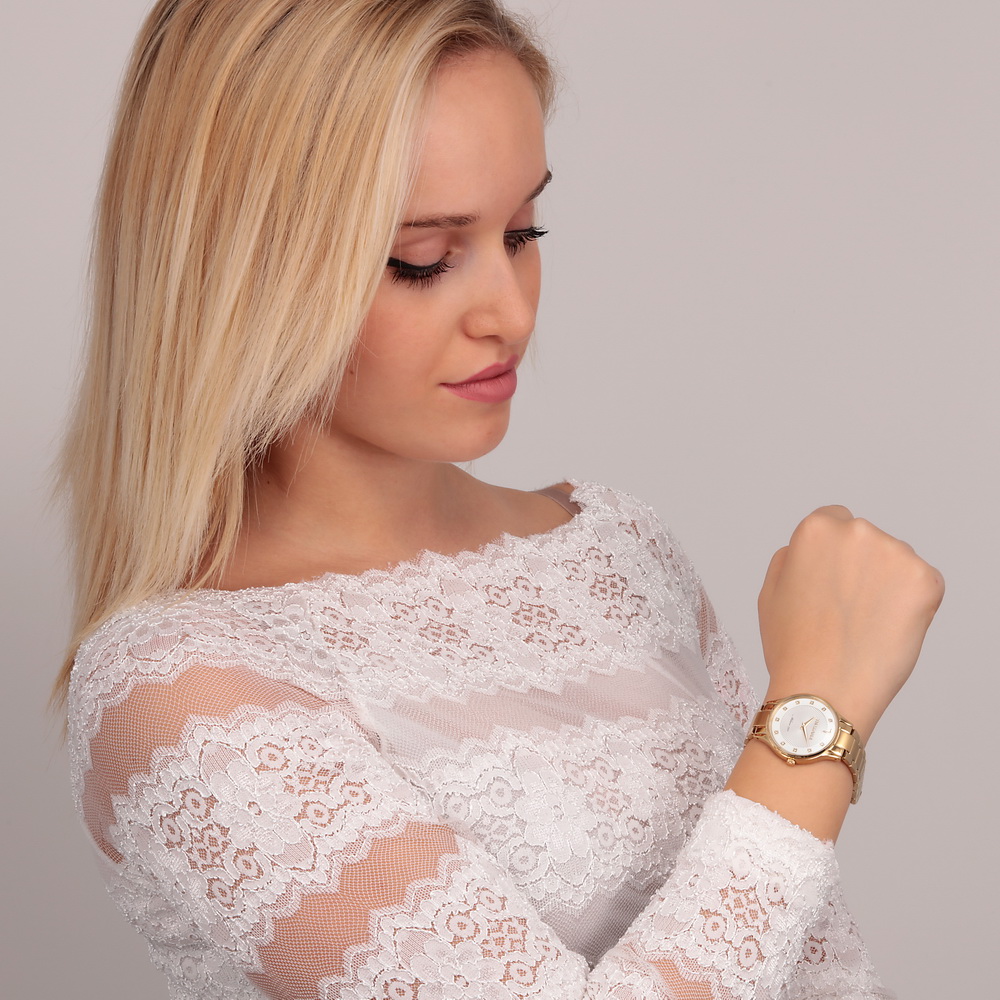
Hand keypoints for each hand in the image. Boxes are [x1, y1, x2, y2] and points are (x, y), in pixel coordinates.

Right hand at [758, 505, 943, 741]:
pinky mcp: (926, 581)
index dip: (831, 554)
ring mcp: (896, 554)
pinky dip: (911, 605)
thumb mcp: (769, 591)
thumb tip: (809, 551)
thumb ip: (790, 558)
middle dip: (860, 567)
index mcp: (815, 529)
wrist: (824, 690)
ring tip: (866, 625)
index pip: (832, 520)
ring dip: (886, 585)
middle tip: (846, 609)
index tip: (831, 580)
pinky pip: (922, 585)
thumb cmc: (793, 648)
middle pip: (866, 540)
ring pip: (895, 562)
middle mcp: (857, 532)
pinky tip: (887, 630)